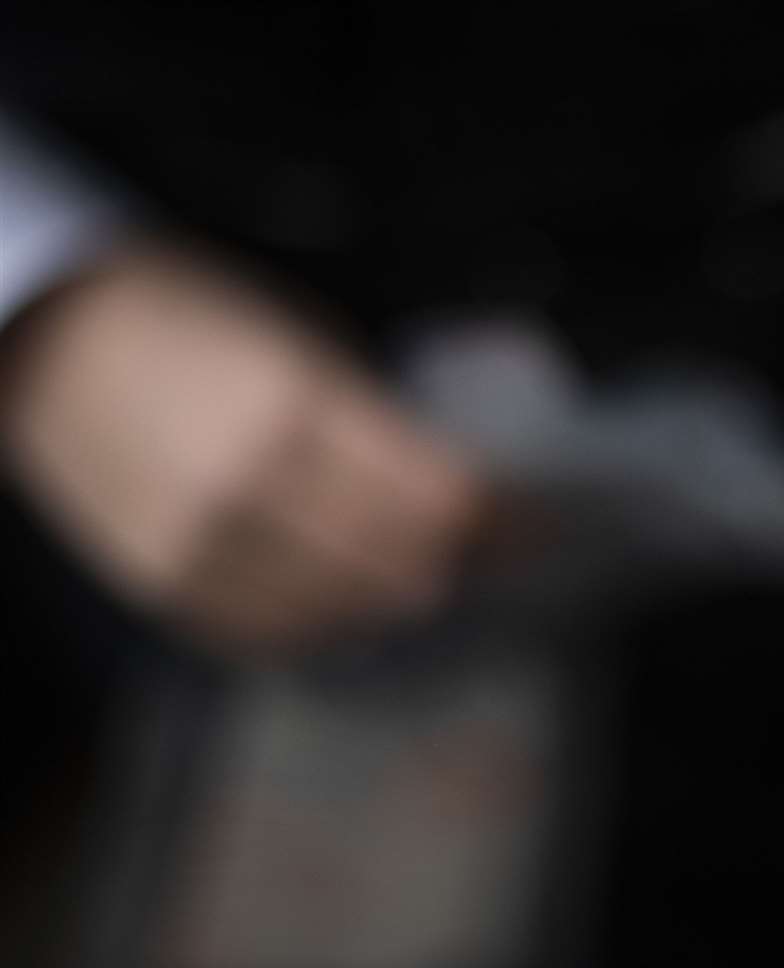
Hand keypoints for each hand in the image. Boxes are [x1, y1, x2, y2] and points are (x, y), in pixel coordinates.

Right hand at [0, 245, 484, 653]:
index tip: (538, 519)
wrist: (46, 340)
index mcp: (292, 412)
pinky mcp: (164, 589)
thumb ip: (376, 426)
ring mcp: (201, 551)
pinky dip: (330, 623)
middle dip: (463, 560)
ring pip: (344, 611)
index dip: (499, 516)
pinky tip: (357, 602)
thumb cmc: (189, 320)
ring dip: (401, 593)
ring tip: (432, 570)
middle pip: (401, 564)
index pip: (433, 498)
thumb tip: (454, 488)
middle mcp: (249, 493)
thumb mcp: (302, 345)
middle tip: (497, 550)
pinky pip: (273, 636)